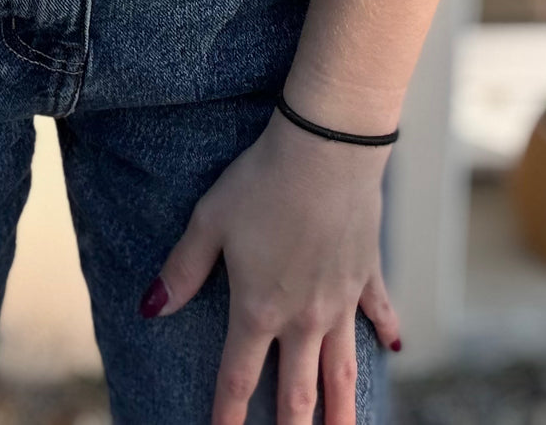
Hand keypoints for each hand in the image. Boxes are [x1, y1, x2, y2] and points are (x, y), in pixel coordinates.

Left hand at [139, 106, 402, 424]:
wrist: (326, 149)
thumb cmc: (262, 180)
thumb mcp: (210, 220)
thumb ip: (183, 270)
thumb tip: (150, 309)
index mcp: (259, 309)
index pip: (238, 379)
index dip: (227, 417)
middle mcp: (303, 317)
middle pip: (297, 394)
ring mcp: (340, 300)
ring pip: (342, 371)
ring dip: (342, 411)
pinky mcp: (366, 273)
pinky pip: (378, 312)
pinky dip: (386, 331)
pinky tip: (394, 348)